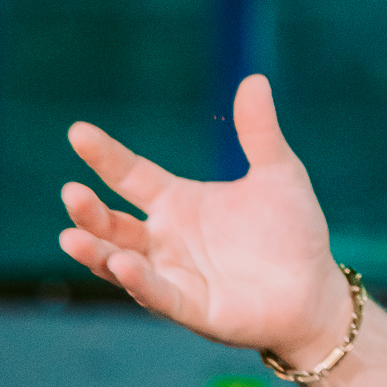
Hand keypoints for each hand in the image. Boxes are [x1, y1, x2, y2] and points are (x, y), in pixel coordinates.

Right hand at [59, 74, 349, 366]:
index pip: (131, 175)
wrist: (315, 289)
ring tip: (71, 236)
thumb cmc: (292, 231)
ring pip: (121, 262)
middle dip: (89, 211)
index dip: (105, 156)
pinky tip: (123, 265)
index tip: (77, 132)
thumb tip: (255, 79)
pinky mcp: (191, 307)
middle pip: (113, 223)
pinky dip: (139, 282)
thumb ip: (259, 132)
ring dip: (97, 252)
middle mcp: (166, 238)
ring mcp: (173, 275)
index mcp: (178, 202)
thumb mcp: (278, 174)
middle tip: (71, 191)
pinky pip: (158, 294)